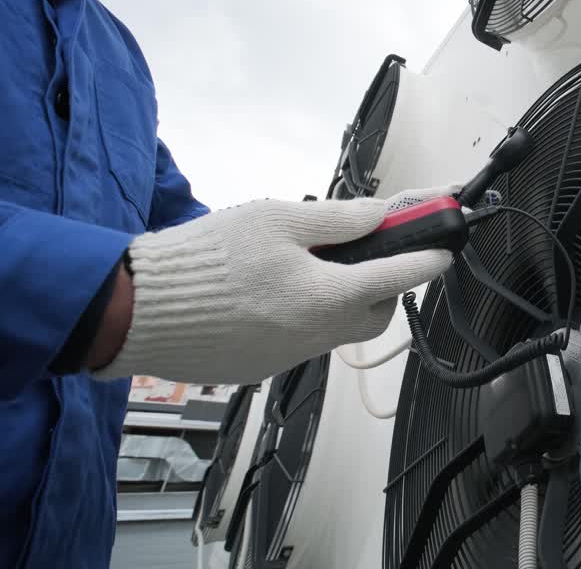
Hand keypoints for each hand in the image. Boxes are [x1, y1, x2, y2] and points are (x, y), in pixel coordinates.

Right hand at [92, 190, 454, 384]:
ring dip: (342, 300)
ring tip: (312, 266)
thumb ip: (336, 220)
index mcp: (326, 297)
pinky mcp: (263, 366)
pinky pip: (302, 340)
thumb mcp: (275, 219)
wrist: (136, 310)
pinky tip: (275, 291)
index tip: (445, 249)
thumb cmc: (203, 260)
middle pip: (375, 313)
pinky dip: (305, 314)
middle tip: (370, 253)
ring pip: (339, 329)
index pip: (398, 277)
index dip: (427, 258)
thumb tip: (380, 214)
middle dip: (384, 284)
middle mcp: (316, 334)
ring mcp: (290, 355)